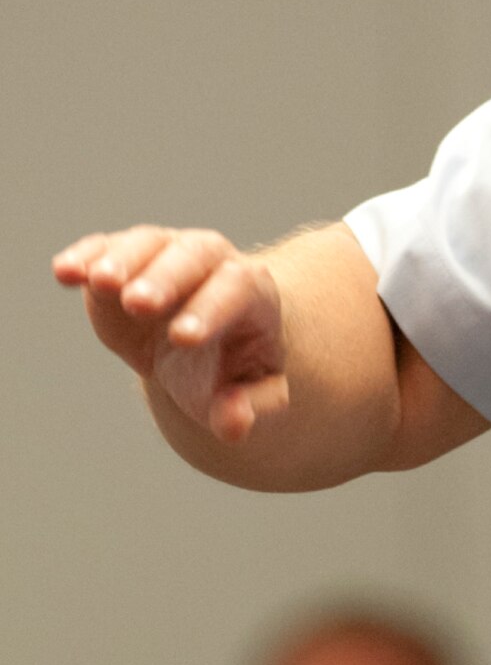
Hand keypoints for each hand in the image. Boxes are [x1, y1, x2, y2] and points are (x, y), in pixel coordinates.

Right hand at [53, 227, 287, 441]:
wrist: (198, 346)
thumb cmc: (227, 370)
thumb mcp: (245, 395)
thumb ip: (249, 408)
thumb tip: (235, 420)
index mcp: (251, 293)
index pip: (236, 291)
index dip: (212, 311)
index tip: (184, 340)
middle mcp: (213, 261)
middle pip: (194, 257)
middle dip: (165, 279)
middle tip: (138, 304)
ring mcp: (167, 253)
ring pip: (149, 244)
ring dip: (123, 260)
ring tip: (99, 282)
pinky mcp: (125, 258)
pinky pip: (106, 247)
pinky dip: (86, 256)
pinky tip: (65, 272)